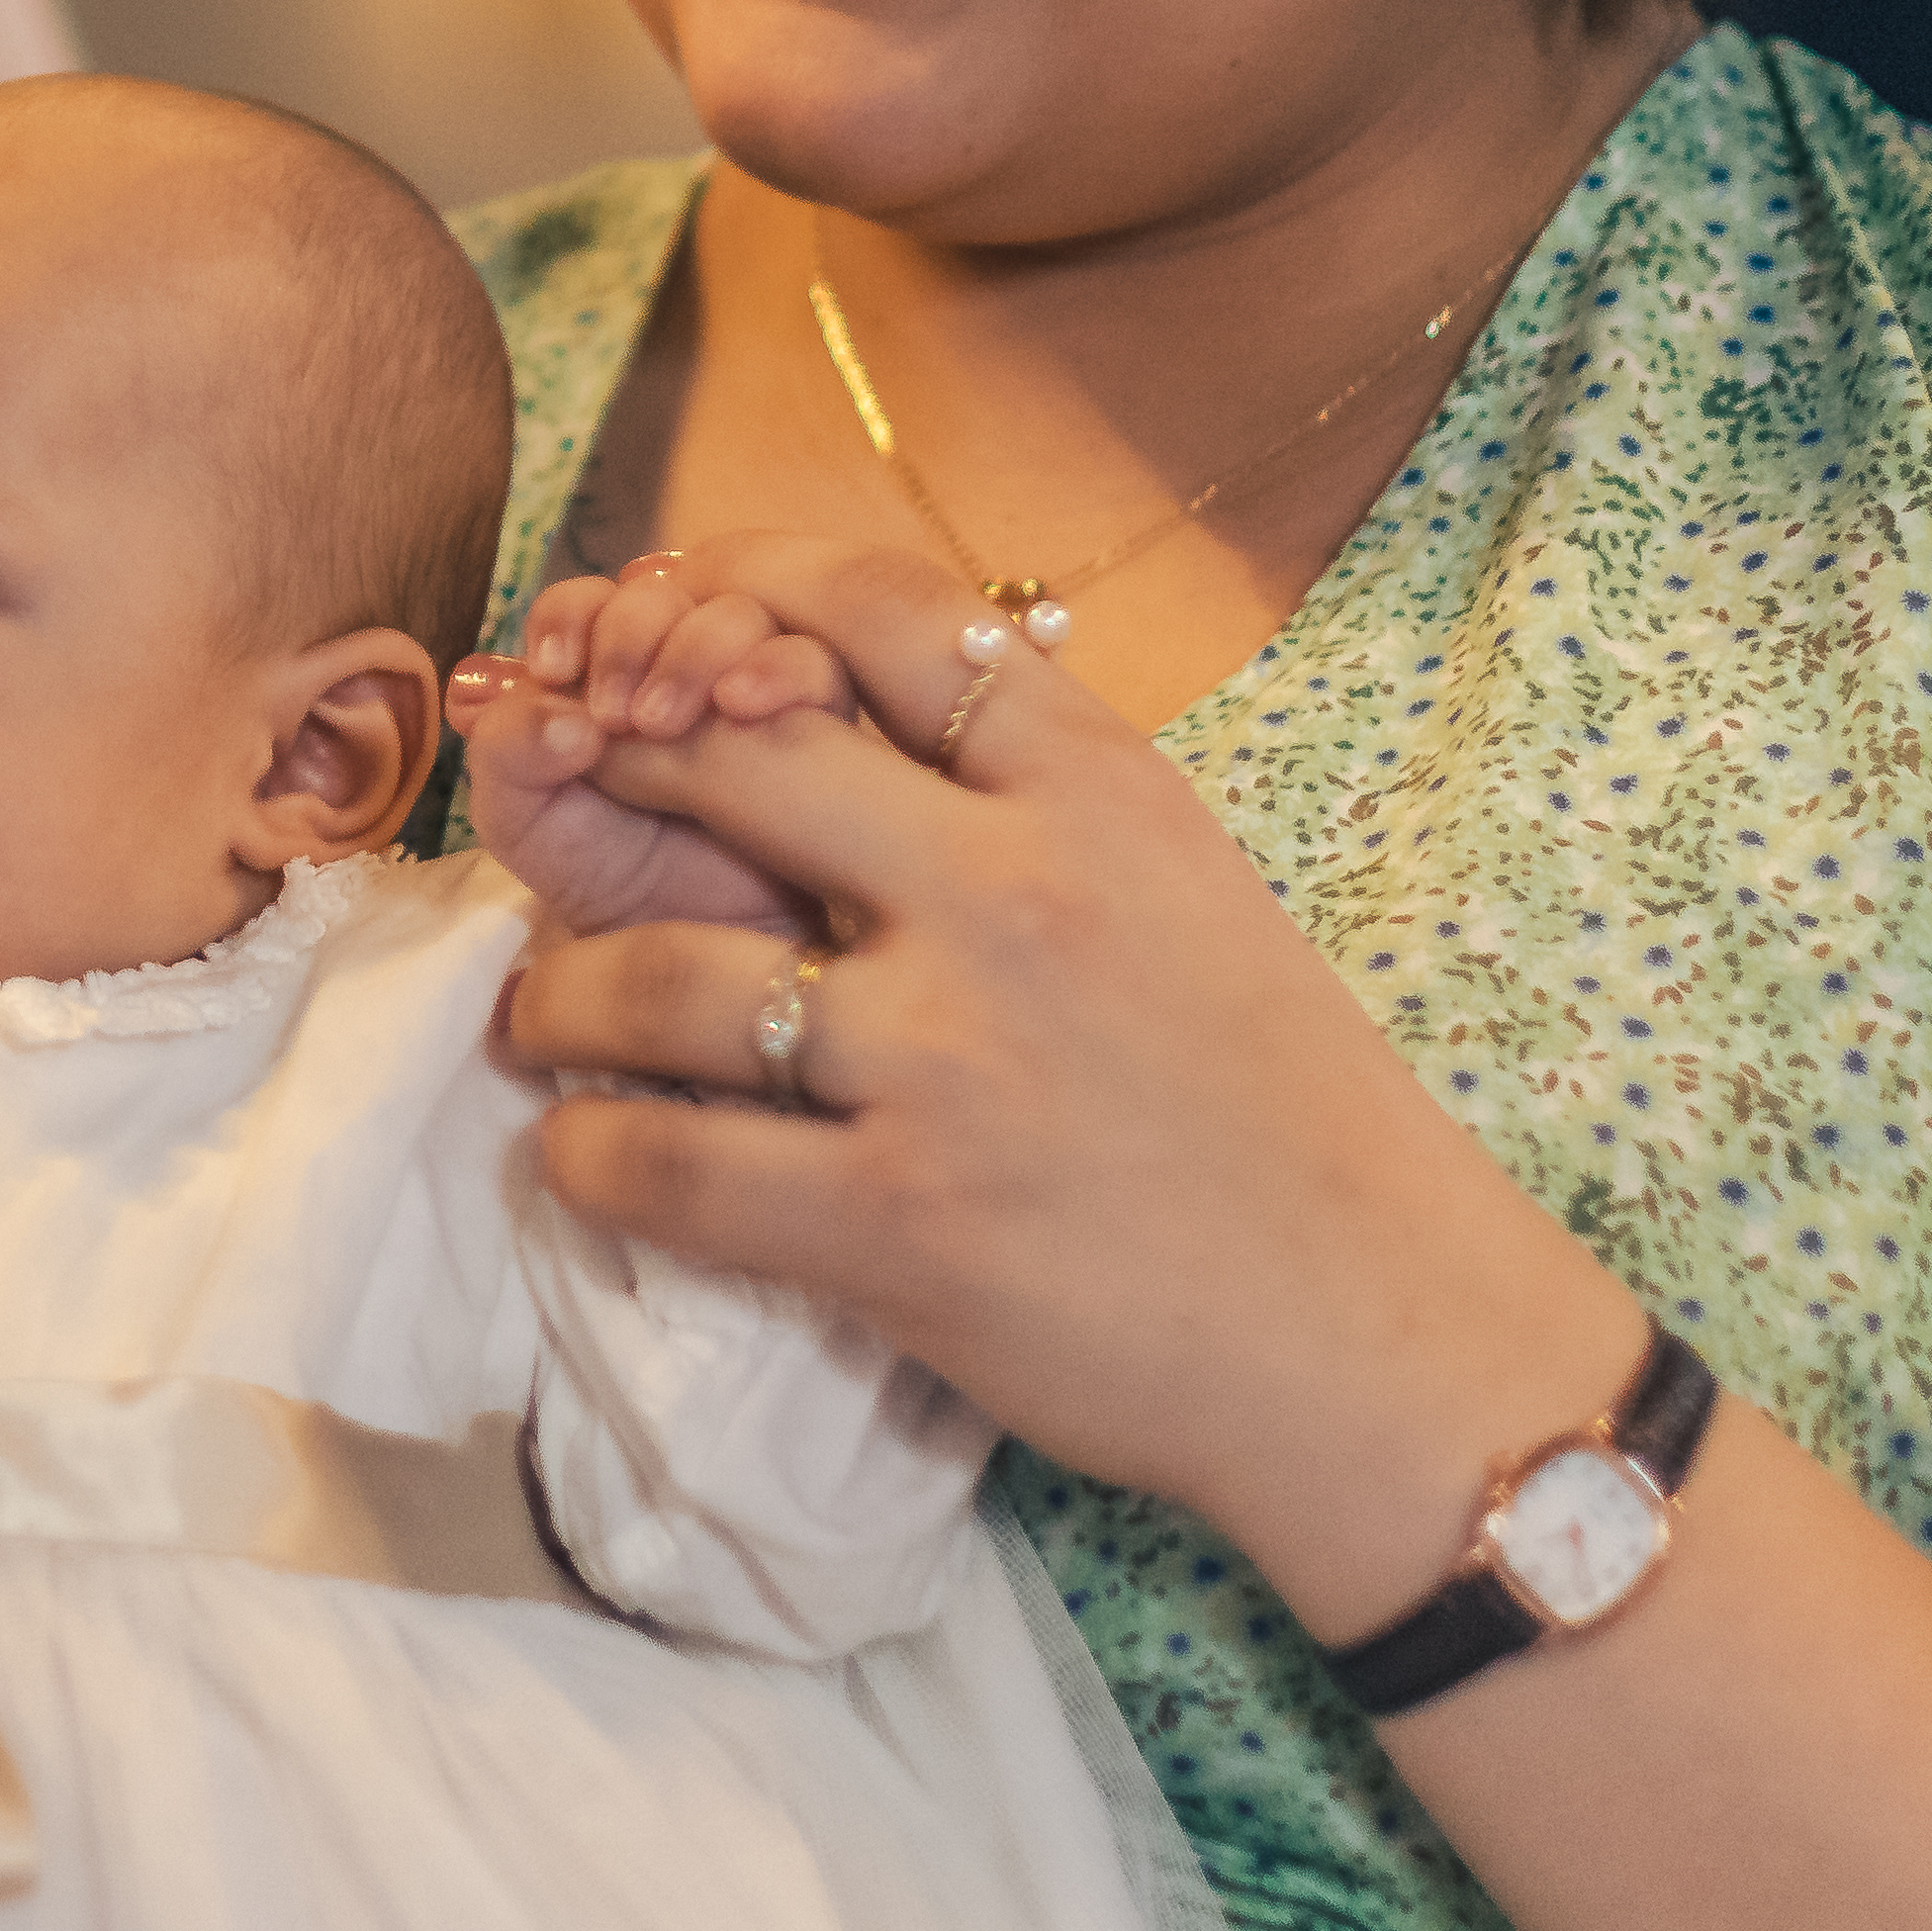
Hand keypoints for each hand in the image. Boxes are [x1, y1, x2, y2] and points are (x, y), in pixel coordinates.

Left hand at [457, 560, 847, 940]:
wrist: (688, 962)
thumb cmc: (602, 878)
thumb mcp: (524, 820)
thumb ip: (506, 749)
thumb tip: (552, 706)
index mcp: (599, 668)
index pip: (587, 599)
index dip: (568, 616)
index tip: (552, 670)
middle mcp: (676, 660)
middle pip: (665, 590)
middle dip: (630, 634)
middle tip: (612, 715)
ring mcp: (751, 682)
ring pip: (740, 613)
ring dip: (695, 649)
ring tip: (664, 726)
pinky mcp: (821, 718)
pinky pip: (816, 664)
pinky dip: (778, 668)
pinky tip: (743, 705)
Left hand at [482, 528, 1622, 1630]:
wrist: (1384, 1342)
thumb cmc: (1290, 1117)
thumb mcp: (1186, 886)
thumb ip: (1034, 800)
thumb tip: (847, 718)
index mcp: (1100, 793)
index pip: (883, 610)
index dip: (740, 588)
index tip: (669, 618)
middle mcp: (1012, 898)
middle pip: (733, 752)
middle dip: (615, 764)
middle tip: (562, 807)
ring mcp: (944, 1062)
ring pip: (656, 973)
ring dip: (566, 991)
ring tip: (546, 1013)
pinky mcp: (898, 1224)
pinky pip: (665, 1164)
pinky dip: (588, 1151)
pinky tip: (583, 1147)